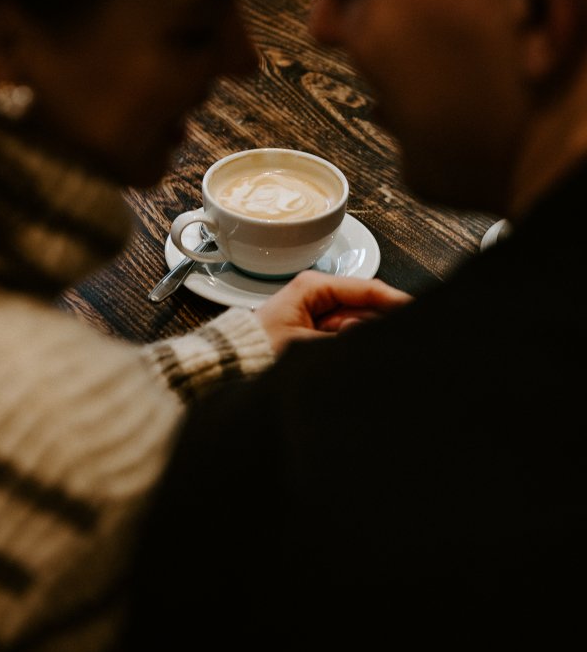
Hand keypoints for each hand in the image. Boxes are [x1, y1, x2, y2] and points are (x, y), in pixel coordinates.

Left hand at [255, 269, 411, 354]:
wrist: (230, 364)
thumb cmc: (258, 350)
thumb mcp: (304, 346)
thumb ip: (343, 340)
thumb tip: (371, 332)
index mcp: (314, 286)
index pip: (368, 289)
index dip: (397, 302)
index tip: (420, 312)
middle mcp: (319, 293)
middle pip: (367, 306)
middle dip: (377, 325)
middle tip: (391, 344)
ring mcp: (319, 310)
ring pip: (359, 322)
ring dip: (361, 337)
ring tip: (339, 353)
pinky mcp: (317, 326)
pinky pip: (345, 333)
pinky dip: (350, 344)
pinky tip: (343, 356)